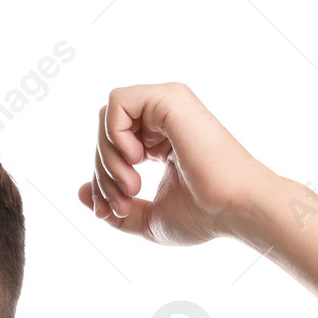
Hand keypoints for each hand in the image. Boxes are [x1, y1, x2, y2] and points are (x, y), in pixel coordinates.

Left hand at [77, 82, 275, 246]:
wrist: (236, 208)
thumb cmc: (203, 216)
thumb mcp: (147, 218)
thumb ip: (114, 207)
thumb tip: (81, 193)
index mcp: (159, 140)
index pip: (110, 146)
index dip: (102, 180)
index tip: (110, 211)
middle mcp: (162, 118)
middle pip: (104, 131)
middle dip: (102, 172)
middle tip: (122, 201)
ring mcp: (167, 104)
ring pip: (106, 116)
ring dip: (107, 156)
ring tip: (131, 186)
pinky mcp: (169, 98)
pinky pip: (118, 102)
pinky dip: (115, 135)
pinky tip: (137, 160)